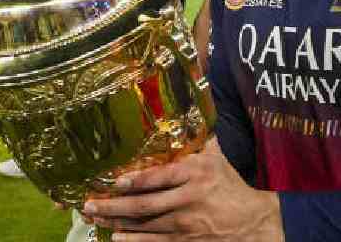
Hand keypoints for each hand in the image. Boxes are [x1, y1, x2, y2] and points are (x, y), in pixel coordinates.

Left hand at [82, 138, 283, 241]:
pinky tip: (115, 237)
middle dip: (113, 206)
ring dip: (116, 222)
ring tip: (95, 218)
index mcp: (196, 174)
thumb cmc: (231, 187)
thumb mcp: (218, 159)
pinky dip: (133, 241)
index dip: (137, 180)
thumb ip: (200, 141)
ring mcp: (185, 223)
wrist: (251, 223)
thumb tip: (190, 112)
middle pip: (145, 204)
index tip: (115, 181)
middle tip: (89, 204)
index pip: (161, 177)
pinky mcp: (184, 240)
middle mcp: (188, 198)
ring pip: (144, 225)